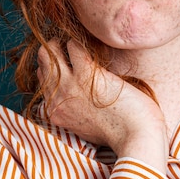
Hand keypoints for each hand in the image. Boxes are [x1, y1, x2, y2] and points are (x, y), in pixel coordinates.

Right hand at [37, 40, 168, 172]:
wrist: (137, 137)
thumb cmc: (121, 133)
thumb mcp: (88, 127)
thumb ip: (76, 112)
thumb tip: (80, 98)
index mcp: (57, 114)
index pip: (43, 82)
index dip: (50, 68)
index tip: (61, 60)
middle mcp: (57, 100)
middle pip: (42, 65)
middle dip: (51, 51)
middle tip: (63, 44)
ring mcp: (70, 86)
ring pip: (51, 53)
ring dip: (62, 43)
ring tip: (74, 41)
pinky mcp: (87, 74)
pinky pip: (73, 47)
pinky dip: (79, 42)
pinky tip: (89, 44)